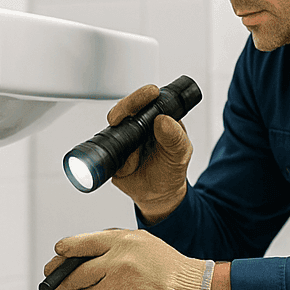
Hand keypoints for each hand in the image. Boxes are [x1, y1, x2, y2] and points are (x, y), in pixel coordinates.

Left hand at [45, 229, 208, 289]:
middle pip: (74, 274)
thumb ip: (112, 246)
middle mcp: (116, 261)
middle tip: (61, 285)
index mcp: (121, 241)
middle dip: (63, 282)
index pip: (82, 243)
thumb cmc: (166, 268)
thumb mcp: (141, 243)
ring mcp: (116, 286)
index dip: (65, 250)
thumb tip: (77, 257)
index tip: (57, 255)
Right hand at [107, 84, 191, 222]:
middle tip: (121, 118)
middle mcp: (138, 125)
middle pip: (124, 109)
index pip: (148, 100)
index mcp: (157, 119)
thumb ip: (175, 137)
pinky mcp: (114, 154)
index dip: (144, 95)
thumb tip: (163, 120)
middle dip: (122, 110)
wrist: (159, 196)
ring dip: (120, 137)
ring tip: (136, 154)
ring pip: (112, 129)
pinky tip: (130, 166)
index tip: (150, 93)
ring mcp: (124, 138)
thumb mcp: (180, 153)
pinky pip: (109, 152)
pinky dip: (119, 160)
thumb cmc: (171, 170)